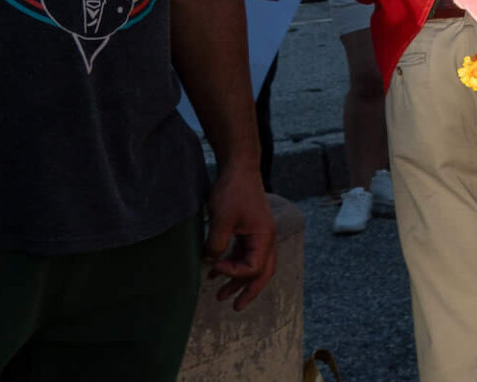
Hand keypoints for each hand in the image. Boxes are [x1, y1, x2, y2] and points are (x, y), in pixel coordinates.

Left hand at [203, 163, 276, 308]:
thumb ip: (217, 245)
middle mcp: (266, 238)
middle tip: (236, 307)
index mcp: (264, 237)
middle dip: (249, 291)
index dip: (233, 272)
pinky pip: (244, 254)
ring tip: (220, 295)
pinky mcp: (249, 230)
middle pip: (263, 272)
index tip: (214, 266)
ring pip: (252, 264)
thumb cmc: (234, 191)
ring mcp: (258, 234)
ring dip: (238, 280)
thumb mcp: (222, 220)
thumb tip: (210, 263)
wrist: (239, 169)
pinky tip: (215, 270)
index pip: (253, 267)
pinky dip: (232, 265)